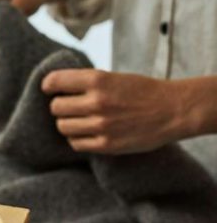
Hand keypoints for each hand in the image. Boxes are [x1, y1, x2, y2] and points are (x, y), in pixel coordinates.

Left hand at [42, 69, 190, 154]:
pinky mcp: (106, 144)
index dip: (49, 85)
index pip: (55, 81)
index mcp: (98, 80)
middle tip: (70, 107)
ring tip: (79, 121)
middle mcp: (96, 102)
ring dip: (67, 124)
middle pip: (55, 107)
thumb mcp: (114, 77)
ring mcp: (101, 125)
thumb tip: (57, 88)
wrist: (173, 110)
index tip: (49, 89)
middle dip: (60, 107)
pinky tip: (87, 133)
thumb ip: (88, 83)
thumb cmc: (143, 91)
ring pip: (62, 127)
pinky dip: (77, 139)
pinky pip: (75, 144)